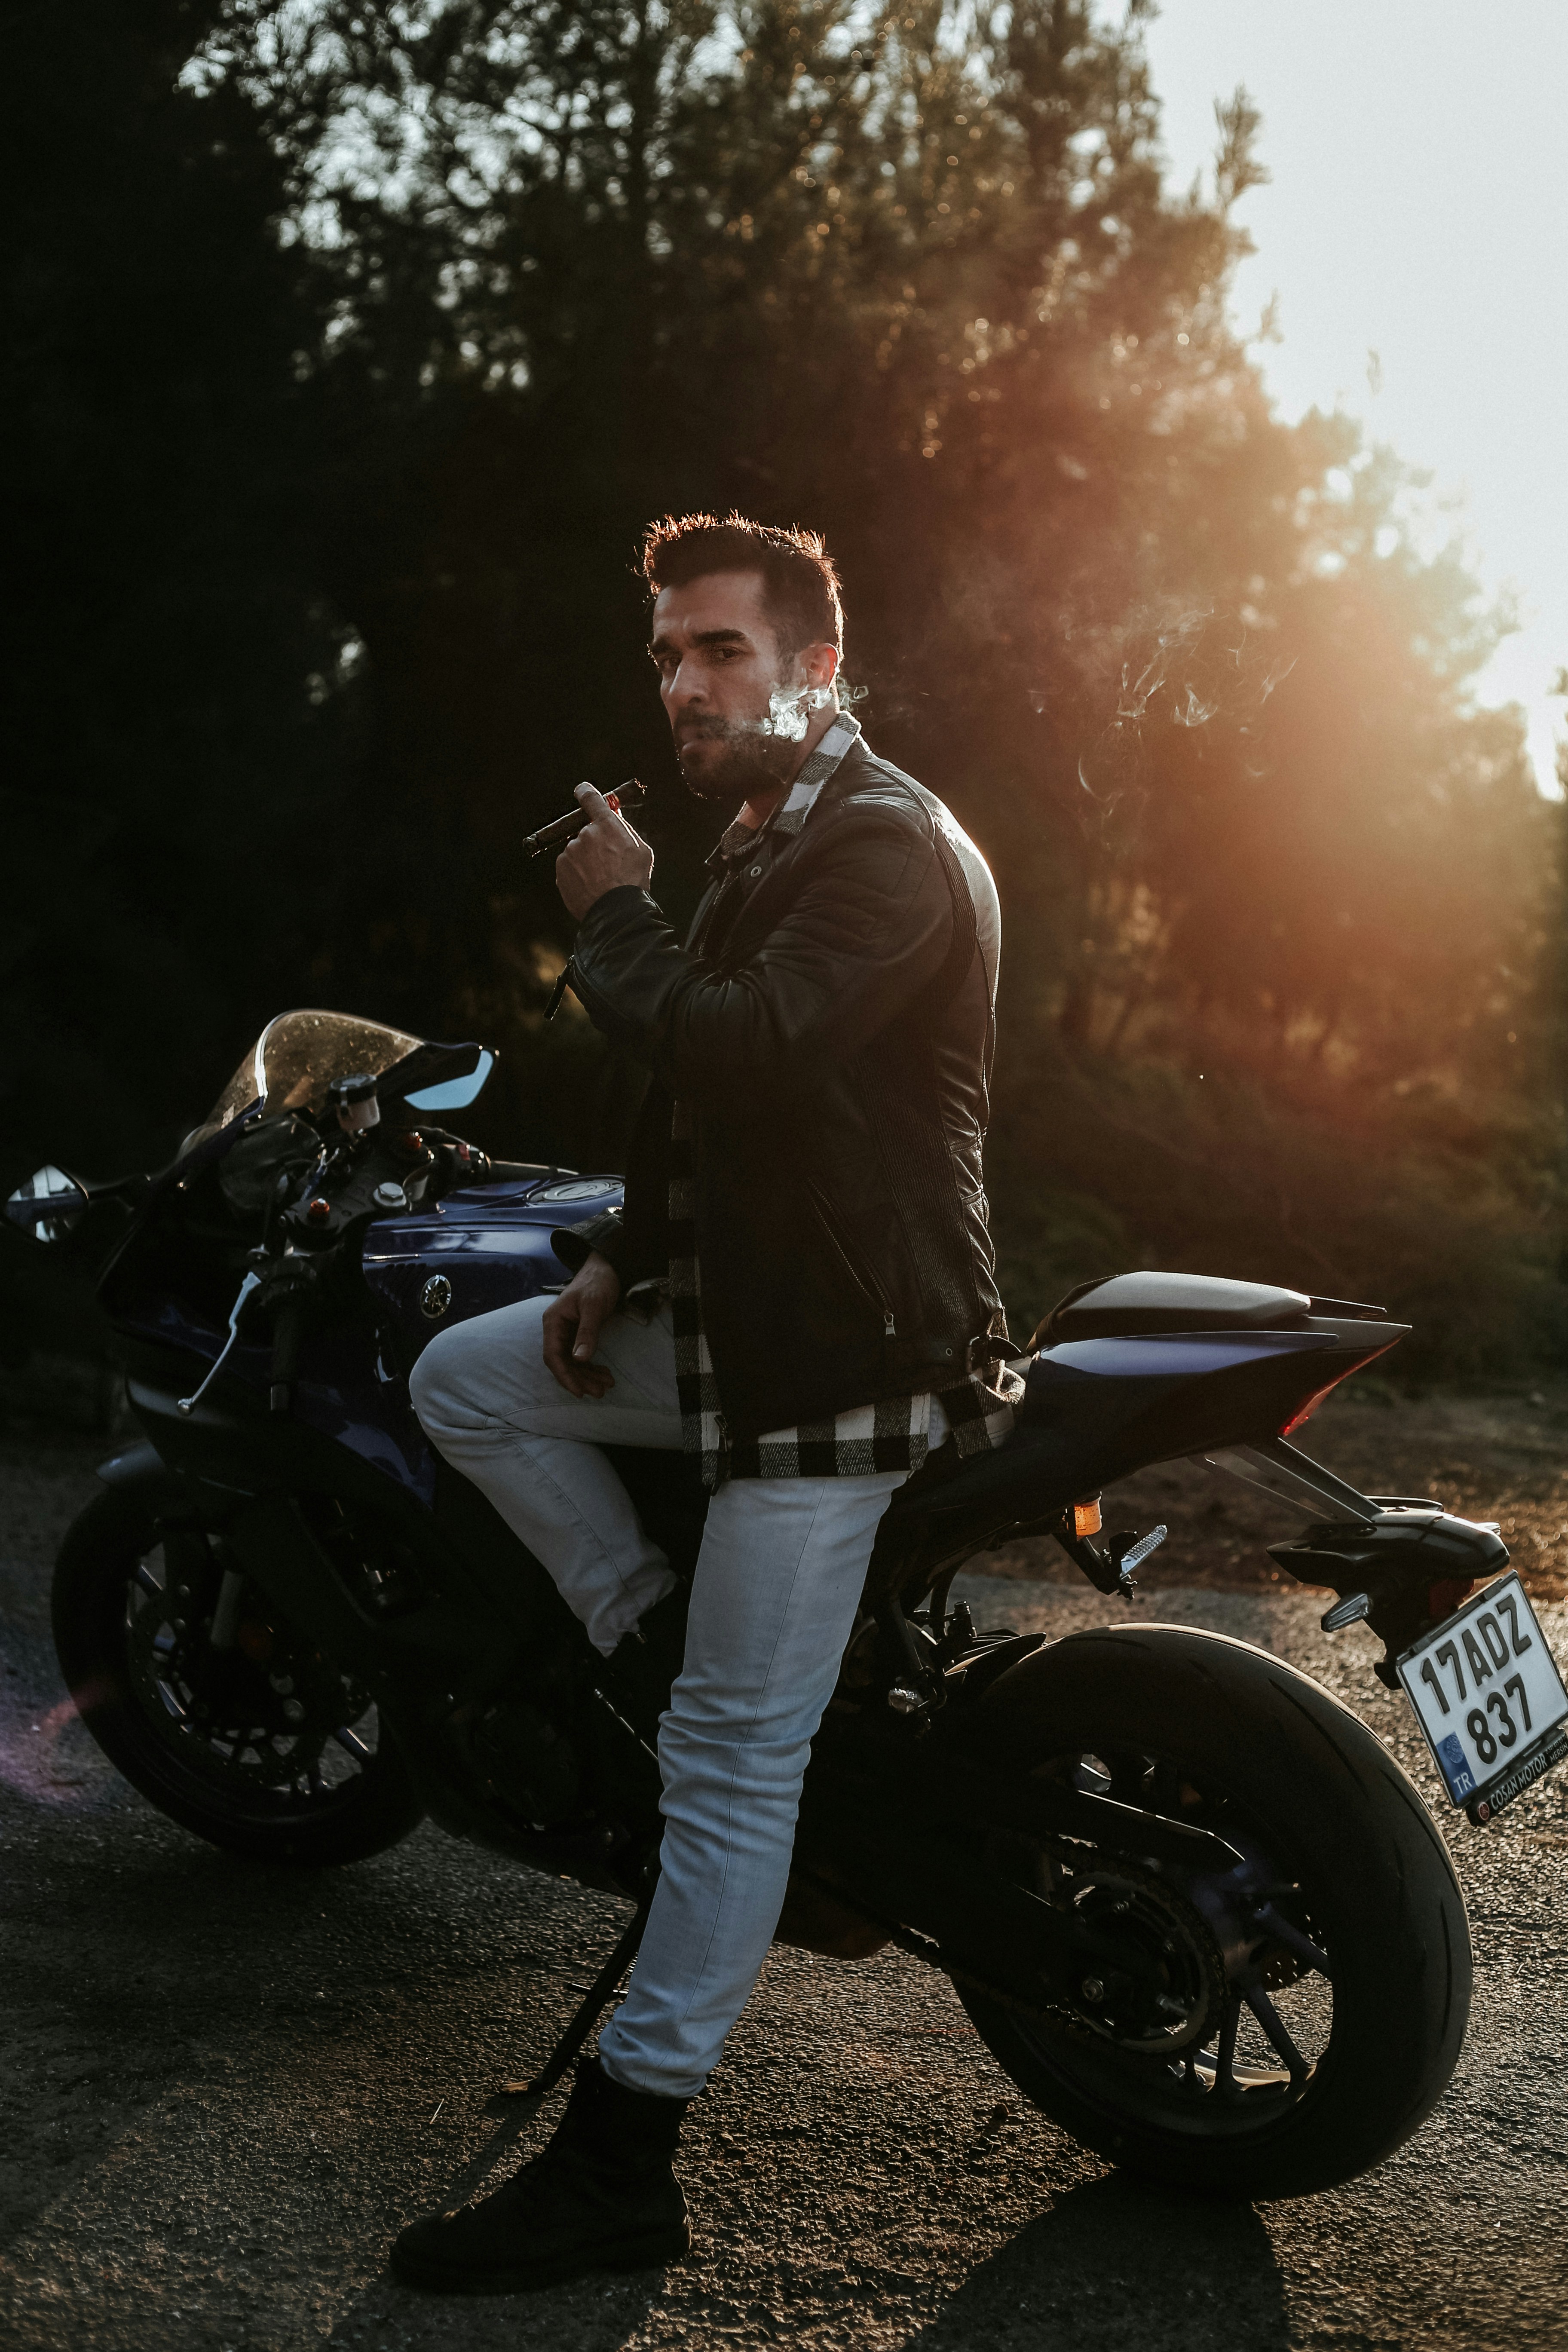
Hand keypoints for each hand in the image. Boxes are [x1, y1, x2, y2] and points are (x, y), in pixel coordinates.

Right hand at [541, 1251, 622, 1396]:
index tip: (579, 1391)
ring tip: (606, 1386)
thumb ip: (587, 1332)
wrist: (606, 1269)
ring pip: (572, 1361)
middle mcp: (556, 1329)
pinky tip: (604, 1373)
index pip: (553, 1355)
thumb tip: (579, 1359)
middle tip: (600, 1392)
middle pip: (562, 1362)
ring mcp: (566, 1332)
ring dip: (587, 1375)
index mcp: (553, 1321)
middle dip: (580, 1379)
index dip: (564, 1375)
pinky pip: (580, 1355)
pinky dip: (591, 1366)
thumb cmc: (597, 1283)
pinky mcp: (577, 1334)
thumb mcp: (594, 1306)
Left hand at [554, 784, 653, 920]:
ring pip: (577, 850)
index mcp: (606, 825)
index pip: (590, 798)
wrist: (616, 911)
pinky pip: (569, 867)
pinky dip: (578, 874)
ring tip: (601, 879)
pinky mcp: (561, 870)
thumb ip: (624, 828)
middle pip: (585, 830)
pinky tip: (591, 886)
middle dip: (594, 841)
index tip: (582, 790)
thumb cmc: (634, 880)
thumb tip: (612, 814)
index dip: (585, 792)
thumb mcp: (641, 849)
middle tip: (608, 860)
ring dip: (586, 860)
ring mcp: (570, 852)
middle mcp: (585, 834)